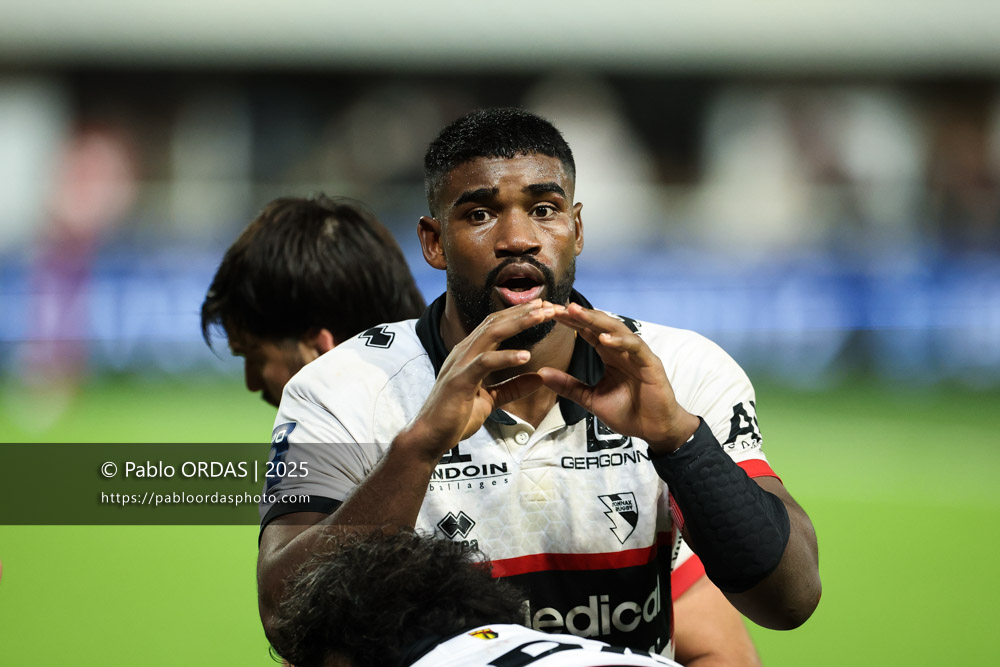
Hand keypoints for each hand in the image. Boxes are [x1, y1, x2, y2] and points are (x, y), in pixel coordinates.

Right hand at [399, 299, 554, 462]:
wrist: (429, 437)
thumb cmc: (454, 417)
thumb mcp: (490, 400)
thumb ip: (512, 388)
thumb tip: (538, 379)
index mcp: (469, 354)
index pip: (497, 325)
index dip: (520, 315)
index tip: (544, 309)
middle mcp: (464, 352)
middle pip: (496, 322)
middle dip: (524, 312)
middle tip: (550, 304)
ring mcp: (460, 364)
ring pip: (491, 333)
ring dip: (519, 323)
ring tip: (542, 316)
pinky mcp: (460, 380)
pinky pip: (485, 363)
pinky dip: (505, 357)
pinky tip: (525, 356)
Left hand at [536, 303, 699, 452]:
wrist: (654, 430)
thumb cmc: (628, 413)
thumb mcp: (591, 399)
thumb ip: (568, 386)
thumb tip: (541, 373)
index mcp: (609, 355)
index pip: (586, 331)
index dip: (568, 321)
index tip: (547, 313)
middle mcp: (622, 350)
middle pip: (598, 325)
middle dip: (578, 315)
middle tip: (556, 307)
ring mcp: (637, 354)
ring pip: (616, 329)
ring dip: (595, 320)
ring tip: (575, 312)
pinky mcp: (650, 364)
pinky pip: (635, 347)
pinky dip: (620, 341)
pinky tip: (603, 338)